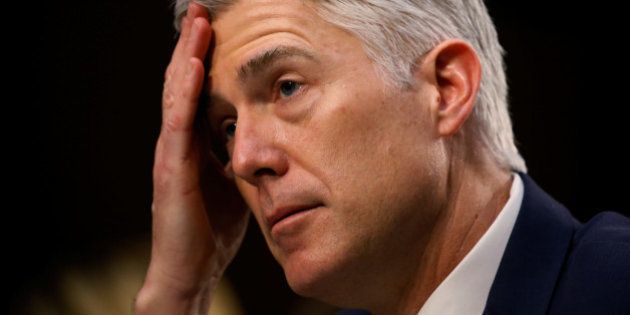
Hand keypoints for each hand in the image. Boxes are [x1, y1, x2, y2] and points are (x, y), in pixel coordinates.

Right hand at [135, 3, 248, 313]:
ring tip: (197, 24)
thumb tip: (257, 139)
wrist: (190, 270)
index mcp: (192, 145)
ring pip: (177, 95)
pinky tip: (196, 68)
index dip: (203, 59)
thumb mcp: (232, 185)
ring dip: (188, 58)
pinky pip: (179, 125)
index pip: (196, 93)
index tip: (215, 28)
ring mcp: (171, 155)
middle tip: (200, 12)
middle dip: (192, 47)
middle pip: (183, 84)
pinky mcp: (172, 171)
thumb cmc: (211, 230)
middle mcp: (178, 143)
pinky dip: (187, 93)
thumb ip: (237, 158)